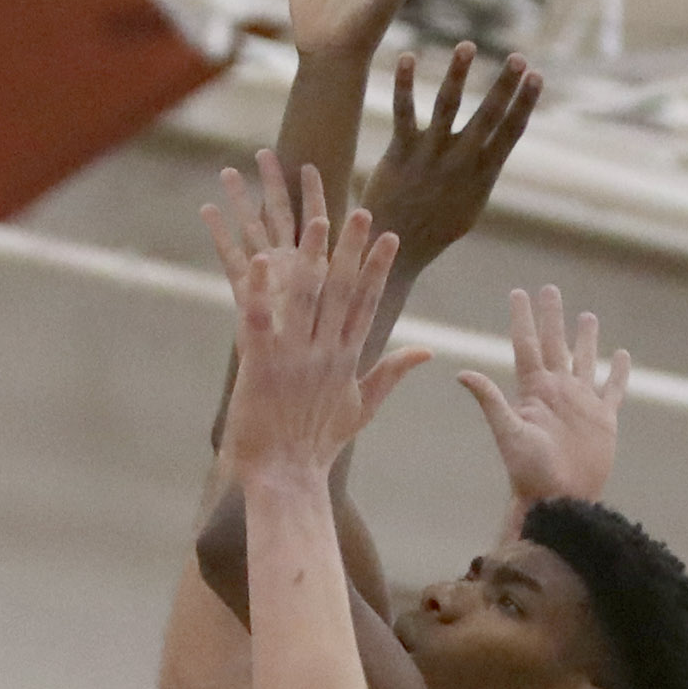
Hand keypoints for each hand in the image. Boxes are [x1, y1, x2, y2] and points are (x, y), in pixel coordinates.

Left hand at [204, 153, 428, 482]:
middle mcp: (326, 353)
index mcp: (348, 359)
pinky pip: (261, 321)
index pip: (368, 305)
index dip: (378, 269)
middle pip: (342, 293)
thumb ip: (392, 373)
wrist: (287, 476)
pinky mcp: (261, 366)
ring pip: (307, 299)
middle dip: (353, 251)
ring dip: (313, 258)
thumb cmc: (320, 443)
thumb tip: (427, 351)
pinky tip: (260, 261)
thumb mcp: (363, 407)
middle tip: (362, 212)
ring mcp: (295, 358)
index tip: (390, 237)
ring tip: (318, 221)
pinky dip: (261, 291)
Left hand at [364, 43, 542, 271]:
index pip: (510, 132)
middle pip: (487, 117)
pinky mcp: (400, 153)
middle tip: (517, 58)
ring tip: (467, 46)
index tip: (536, 75)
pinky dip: (405, 84)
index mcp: (482, 175)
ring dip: (458, 75)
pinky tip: (407, 56)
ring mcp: (430, 155)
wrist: (394, 249)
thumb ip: (481, 174)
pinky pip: (404, 113)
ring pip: (447, 107)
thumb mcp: (469, 205)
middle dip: (504, 87)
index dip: (524, 103)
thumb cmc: (434, 228)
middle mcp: (460, 162)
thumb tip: (494, 150)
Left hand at [460, 286, 627, 508]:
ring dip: (586, 338)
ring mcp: (581, 404)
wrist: (558, 501)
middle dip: (552, 317)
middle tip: (549, 289)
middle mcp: (558, 391)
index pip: (528, 345)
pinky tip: (622, 355)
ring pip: (585, 360)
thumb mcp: (509, 433)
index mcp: (535, 390)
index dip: (523, 319)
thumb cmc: (530, 473)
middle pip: (555, 344)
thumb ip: (491, 401)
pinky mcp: (603, 420)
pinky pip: (612, 389)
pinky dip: (618, 372)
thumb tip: (462, 373)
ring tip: (587, 315)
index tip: (518, 292)